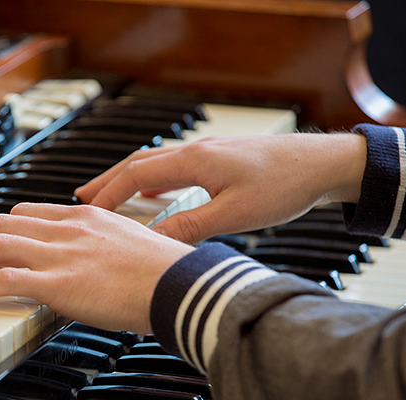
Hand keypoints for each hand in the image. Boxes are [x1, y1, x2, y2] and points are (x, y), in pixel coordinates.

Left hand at [0, 203, 193, 332]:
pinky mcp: (59, 284)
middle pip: (4, 222)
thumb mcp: (131, 245)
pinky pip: (3, 279)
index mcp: (87, 217)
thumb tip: (95, 264)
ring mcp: (62, 254)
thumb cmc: (168, 273)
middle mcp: (69, 229)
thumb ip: (105, 248)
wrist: (183, 286)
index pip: (29, 213)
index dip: (1, 228)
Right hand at [75, 133, 366, 243]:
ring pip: (155, 165)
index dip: (108, 194)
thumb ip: (191, 227)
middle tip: (82, 198)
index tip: (87, 210)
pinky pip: (173, 169)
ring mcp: (207, 154)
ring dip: (128, 181)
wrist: (323, 164)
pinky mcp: (219, 161)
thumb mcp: (235, 213)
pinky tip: (154, 195)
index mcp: (194, 160)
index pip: (136, 174)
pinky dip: (152, 182)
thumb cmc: (285, 184)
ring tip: (108, 197)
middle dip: (107, 182)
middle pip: (138, 163)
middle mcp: (196, 152)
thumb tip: (154, 242)